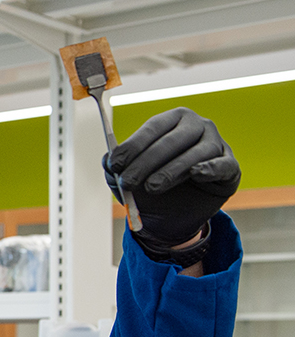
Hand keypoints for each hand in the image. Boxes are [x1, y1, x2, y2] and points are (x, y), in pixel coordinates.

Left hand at [103, 107, 239, 246]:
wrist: (173, 216)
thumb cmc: (152, 187)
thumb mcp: (129, 178)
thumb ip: (115, 169)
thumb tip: (106, 161)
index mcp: (172, 120)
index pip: (152, 128)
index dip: (133, 146)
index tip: (115, 164)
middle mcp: (197, 126)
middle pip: (172, 141)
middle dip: (147, 161)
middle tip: (129, 181)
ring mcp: (217, 144)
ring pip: (196, 153)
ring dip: (171, 170)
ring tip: (152, 186)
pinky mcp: (230, 166)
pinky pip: (222, 165)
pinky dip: (209, 168)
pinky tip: (196, 173)